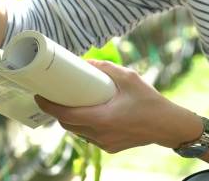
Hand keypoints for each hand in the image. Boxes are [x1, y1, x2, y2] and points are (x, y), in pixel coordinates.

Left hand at [35, 59, 186, 152]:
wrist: (169, 126)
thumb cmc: (149, 100)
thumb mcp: (128, 77)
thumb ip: (105, 68)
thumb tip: (85, 61)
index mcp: (103, 118)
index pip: (66, 114)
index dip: (49, 106)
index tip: (39, 96)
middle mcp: (100, 134)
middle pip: (68, 124)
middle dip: (57, 110)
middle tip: (53, 94)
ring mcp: (105, 143)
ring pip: (77, 131)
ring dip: (70, 118)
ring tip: (69, 101)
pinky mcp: (110, 147)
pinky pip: (89, 136)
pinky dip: (84, 125)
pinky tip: (88, 112)